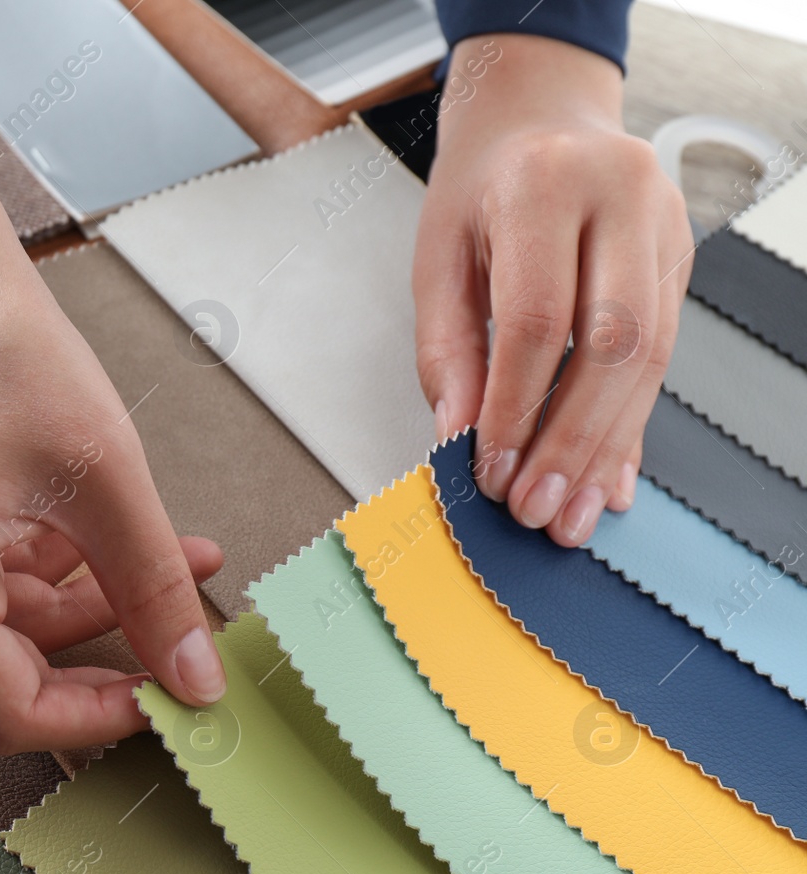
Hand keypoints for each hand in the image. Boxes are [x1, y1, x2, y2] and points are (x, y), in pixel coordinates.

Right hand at [0, 101, 225, 754]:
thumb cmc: (3, 348)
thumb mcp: (106, 479)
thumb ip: (155, 592)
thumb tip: (195, 683)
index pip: (6, 711)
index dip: (96, 718)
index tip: (168, 699)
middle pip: (5, 671)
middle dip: (106, 646)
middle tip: (188, 631)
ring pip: (3, 627)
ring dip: (91, 599)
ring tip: (179, 554)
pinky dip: (52, 570)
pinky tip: (115, 536)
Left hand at [413, 34, 693, 545]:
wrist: (538, 116)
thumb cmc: (480, 186)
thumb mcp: (438, 257)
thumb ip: (449, 349)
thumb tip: (459, 437)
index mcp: (547, 185)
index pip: (539, 319)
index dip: (515, 407)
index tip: (490, 470)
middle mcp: (623, 197)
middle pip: (613, 343)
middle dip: (571, 440)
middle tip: (536, 508)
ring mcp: (665, 225)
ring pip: (650, 357)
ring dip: (606, 447)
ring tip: (568, 512)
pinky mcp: (680, 258)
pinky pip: (662, 355)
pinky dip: (627, 423)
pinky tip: (605, 475)